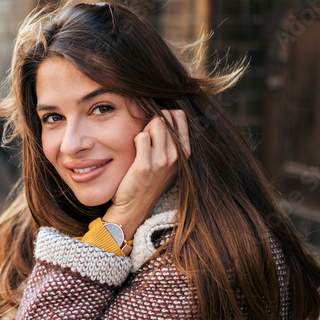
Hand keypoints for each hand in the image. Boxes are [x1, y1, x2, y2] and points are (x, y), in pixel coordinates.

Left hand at [104, 109, 189, 239]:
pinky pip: (141, 137)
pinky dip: (134, 140)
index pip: (179, 116)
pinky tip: (134, 154)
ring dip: (144, 130)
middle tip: (146, 140)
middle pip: (164, 118)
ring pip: (154, 123)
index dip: (164, 116)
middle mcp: (176, 156)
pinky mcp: (145, 166)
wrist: (135, 206)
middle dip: (152, 123)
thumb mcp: (167, 160)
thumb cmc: (149, 180)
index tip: (156, 129)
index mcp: (184, 152)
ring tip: (140, 146)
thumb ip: (170, 139)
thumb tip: (163, 113)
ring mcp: (162, 161)